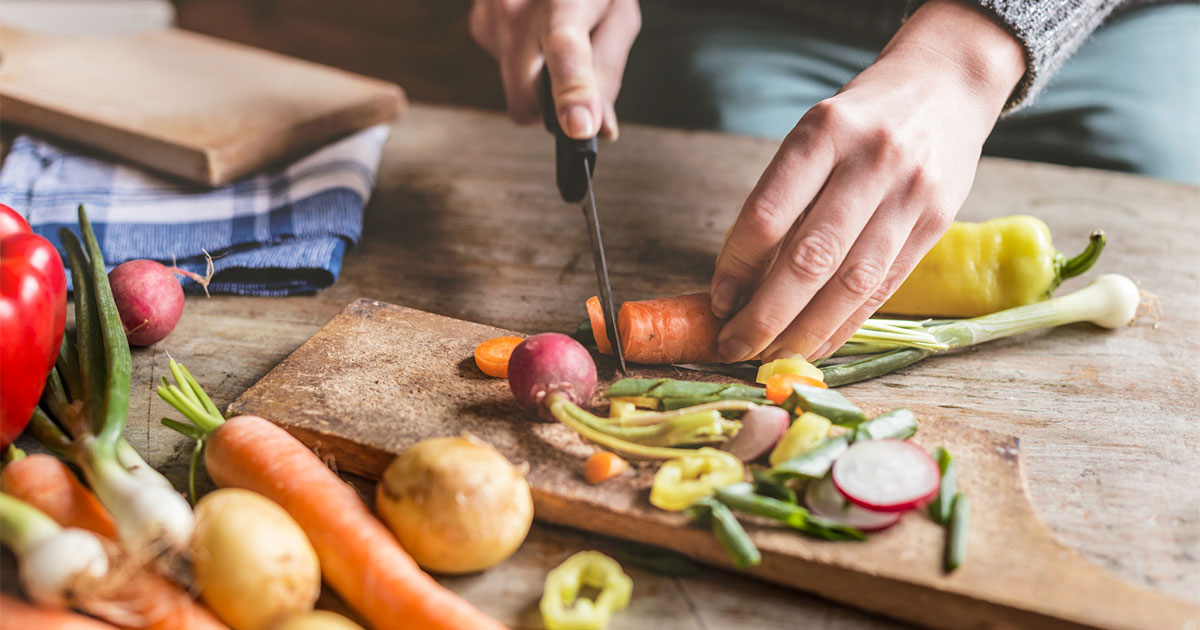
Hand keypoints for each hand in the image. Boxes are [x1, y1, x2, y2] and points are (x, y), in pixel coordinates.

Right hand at [469, 0, 640, 139]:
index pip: (566, 48)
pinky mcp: (478, 25)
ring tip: (555, 32)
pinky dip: (525, 59)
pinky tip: (536, 27)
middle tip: (576, 77)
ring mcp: (490, 17)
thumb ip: (608, 72)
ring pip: (515, 89)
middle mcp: (516, 8)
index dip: (573, 91)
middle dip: (549, 105)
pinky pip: (505, 69)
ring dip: (538, 76)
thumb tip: (600, 128)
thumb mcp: (618, 14)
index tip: (579, 126)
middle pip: (525, 103)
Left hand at [710, 0, 1025, 361]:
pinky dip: (844, 324)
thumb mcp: (815, 135)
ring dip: (804, 331)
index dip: (736, 267)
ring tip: (771, 356)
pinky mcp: (937, 222)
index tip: (717, 300)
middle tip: (734, 346)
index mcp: (825, 131)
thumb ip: (784, 199)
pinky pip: (883, 289)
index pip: (767, 214)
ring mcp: (910, 193)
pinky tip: (816, 344)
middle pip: (809, 258)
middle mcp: (871, 160)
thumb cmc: (861, 119)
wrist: (946, 85)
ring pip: (851, 283)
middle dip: (765, 315)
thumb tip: (740, 283)